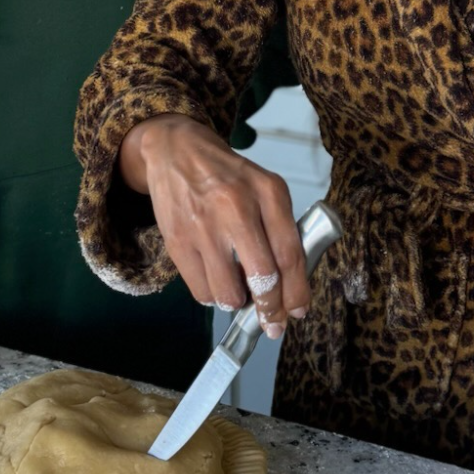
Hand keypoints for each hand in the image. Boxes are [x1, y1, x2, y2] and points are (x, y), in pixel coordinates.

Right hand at [118, 114, 308, 338]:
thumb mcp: (263, 188)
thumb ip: (279, 229)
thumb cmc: (227, 176)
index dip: (296, 292)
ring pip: (229, 292)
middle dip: (270, 309)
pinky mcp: (177, 241)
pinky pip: (200, 290)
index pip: (290, 254)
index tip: (297, 311)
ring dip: (237, 303)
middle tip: (271, 322)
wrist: (176, 151)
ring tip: (238, 293)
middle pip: (263, 277)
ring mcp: (204, 226)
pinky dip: (212, 297)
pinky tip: (216, 283)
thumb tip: (288, 284)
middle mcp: (237, 208)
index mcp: (268, 193)